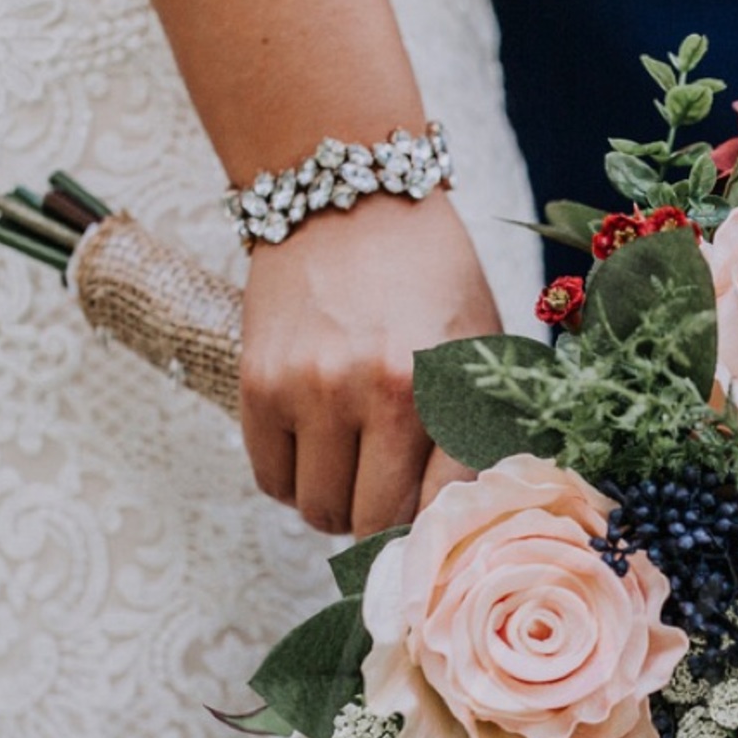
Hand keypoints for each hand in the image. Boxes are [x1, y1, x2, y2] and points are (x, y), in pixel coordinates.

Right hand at [239, 190, 500, 536]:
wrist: (350, 199)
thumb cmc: (430, 274)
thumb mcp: (479, 344)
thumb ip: (476, 428)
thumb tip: (460, 516)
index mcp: (448, 384)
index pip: (442, 509)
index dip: (438, 532)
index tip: (432, 538)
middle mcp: (378, 393)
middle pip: (374, 523)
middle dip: (385, 521)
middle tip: (388, 493)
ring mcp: (311, 389)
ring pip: (318, 511)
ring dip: (336, 503)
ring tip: (350, 464)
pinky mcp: (258, 383)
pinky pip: (270, 479)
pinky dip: (293, 479)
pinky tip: (313, 446)